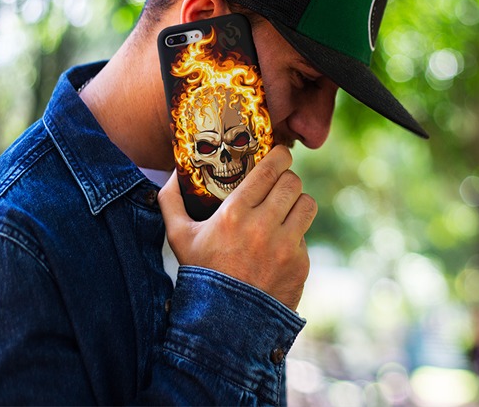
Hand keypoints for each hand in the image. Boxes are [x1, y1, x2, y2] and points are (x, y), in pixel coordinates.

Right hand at [158, 146, 315, 310]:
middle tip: (280, 184)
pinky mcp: (300, 264)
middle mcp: (263, 226)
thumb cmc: (201, 274)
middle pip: (292, 182)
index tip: (279, 154)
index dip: (279, 156)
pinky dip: (295, 236)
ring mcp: (285, 246)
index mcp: (234, 213)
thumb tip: (173, 173)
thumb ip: (171, 201)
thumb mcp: (178, 237)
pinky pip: (305, 236)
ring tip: (286, 209)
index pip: (270, 169)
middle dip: (287, 179)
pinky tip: (279, 245)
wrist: (224, 324)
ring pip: (307, 204)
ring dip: (297, 203)